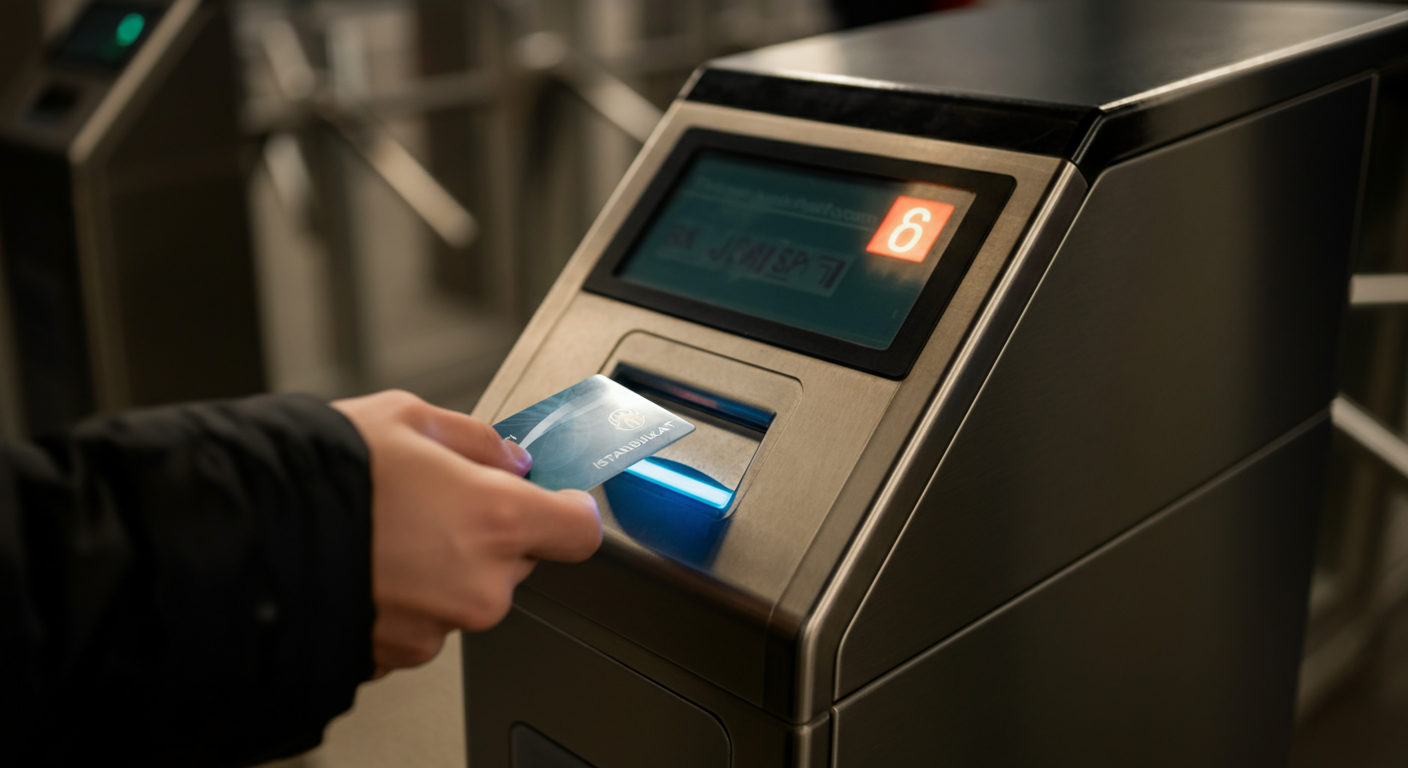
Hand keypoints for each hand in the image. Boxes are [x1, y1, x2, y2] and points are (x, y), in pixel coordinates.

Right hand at [331, 390, 600, 676]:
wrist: (239, 539)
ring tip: (387, 529)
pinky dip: (408, 595)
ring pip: (469, 591)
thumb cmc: (318, 475)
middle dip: (490, 531)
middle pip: (518, 559)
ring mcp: (441, 627)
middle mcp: (479, 585)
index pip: (580, 530)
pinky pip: (426, 619)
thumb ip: (476, 440)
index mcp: (496, 520)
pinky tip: (369, 562)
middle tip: (436, 499)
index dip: (569, 509)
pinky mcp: (401, 654)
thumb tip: (510, 457)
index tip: (556, 497)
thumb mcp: (406, 419)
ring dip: (445, 565)